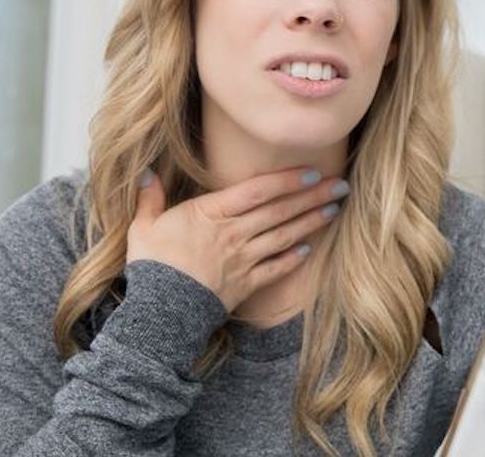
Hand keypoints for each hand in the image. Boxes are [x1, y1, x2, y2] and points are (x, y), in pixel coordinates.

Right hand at [127, 166, 349, 312]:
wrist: (160, 312)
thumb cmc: (152, 265)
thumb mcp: (144, 226)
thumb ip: (150, 198)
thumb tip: (146, 173)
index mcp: (212, 213)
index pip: (257, 191)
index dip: (286, 180)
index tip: (311, 171)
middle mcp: (234, 233)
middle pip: (279, 210)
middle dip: (312, 196)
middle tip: (340, 185)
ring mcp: (243, 259)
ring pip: (284, 236)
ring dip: (311, 222)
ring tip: (334, 209)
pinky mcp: (246, 284)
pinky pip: (275, 269)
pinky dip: (293, 259)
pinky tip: (308, 250)